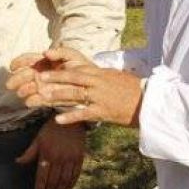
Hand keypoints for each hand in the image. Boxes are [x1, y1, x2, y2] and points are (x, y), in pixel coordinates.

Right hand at [7, 47, 93, 95]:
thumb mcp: (73, 55)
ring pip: (28, 88)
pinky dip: (32, 101)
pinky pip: (37, 100)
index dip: (18, 62)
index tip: (12, 66)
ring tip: (21, 92)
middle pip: (23, 75)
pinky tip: (29, 101)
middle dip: (16, 79)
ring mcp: (43, 87)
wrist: (93, 85)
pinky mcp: (48, 98)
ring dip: (23, 90)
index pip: (27, 60)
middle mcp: (40, 74)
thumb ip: (61, 51)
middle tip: (10, 84)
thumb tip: (45, 52)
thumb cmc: (82, 68)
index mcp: (44, 62)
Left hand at [17, 121, 85, 188]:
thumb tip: (17, 162)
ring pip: (64, 179)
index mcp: (46, 154)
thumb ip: (29, 153)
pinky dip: (71, 183)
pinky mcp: (79, 157)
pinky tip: (67, 188)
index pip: (42, 176)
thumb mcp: (38, 139)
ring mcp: (70, 158)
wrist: (69, 119)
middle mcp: (58, 158)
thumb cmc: (51, 129)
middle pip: (53, 180)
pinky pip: (75, 174)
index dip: (40, 188)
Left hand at [26, 66, 142, 127]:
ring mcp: (100, 97)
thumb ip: (98, 75)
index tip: (47, 68)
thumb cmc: (132, 89)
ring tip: (42, 97)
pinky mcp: (104, 111)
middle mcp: (98, 83)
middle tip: (39, 79)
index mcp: (100, 74)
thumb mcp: (114, 77)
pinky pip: (84, 113)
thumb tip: (86, 72)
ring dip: (57, 95)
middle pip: (72, 78)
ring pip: (75, 94)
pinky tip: (58, 120)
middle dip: (55, 78)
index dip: (61, 69)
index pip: (77, 69)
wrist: (149, 102)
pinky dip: (70, 117)